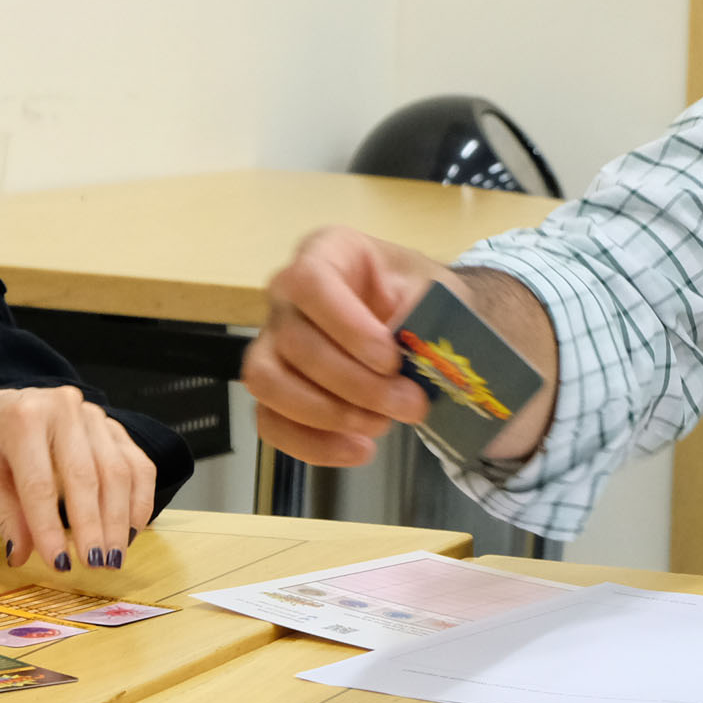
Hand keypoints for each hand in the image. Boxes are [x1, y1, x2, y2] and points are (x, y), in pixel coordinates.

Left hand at [0, 387, 157, 574]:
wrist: (11, 409)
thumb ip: (3, 516)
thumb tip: (21, 554)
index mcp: (21, 420)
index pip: (38, 482)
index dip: (49, 527)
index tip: (58, 563)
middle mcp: (62, 409)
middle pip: (84, 476)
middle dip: (92, 526)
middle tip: (94, 564)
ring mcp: (95, 416)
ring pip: (117, 472)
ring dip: (118, 520)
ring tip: (112, 557)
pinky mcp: (117, 428)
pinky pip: (140, 466)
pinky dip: (140, 502)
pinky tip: (131, 531)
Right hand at [241, 226, 446, 466]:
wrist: (416, 322)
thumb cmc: (417, 295)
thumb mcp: (433, 288)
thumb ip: (421, 311)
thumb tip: (408, 348)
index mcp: (325, 253)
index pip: (310, 283)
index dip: (346, 327)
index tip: (390, 360)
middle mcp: (286, 295)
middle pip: (295, 342)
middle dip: (355, 385)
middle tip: (410, 405)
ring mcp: (272, 342)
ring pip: (269, 383)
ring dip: (327, 415)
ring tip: (382, 426)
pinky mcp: (275, 388)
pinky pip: (271, 422)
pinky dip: (313, 445)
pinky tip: (359, 449)